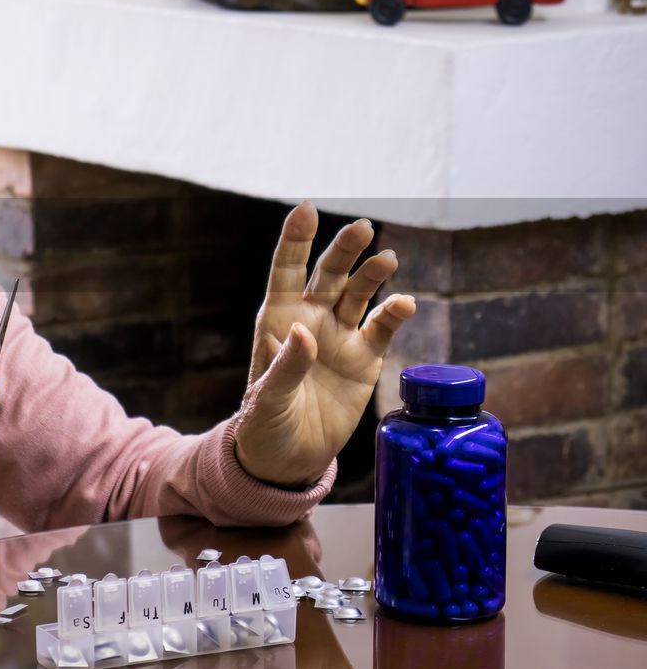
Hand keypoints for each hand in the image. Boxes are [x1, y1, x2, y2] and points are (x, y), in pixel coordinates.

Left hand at [233, 202, 415, 487]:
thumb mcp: (267, 399)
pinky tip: (404, 303)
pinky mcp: (365, 360)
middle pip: (330, 274)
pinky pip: (382, 329)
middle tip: (362, 228)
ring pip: (359, 294)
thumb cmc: (264, 425)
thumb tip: (306, 334)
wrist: (287, 459)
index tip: (307, 208)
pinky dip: (394, 314)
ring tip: (386, 259)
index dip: (296, 239)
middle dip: (344, 250)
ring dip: (372, 275)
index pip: (287, 269)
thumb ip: (287, 367)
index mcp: (278, 320)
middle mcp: (311, 319)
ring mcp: (340, 337)